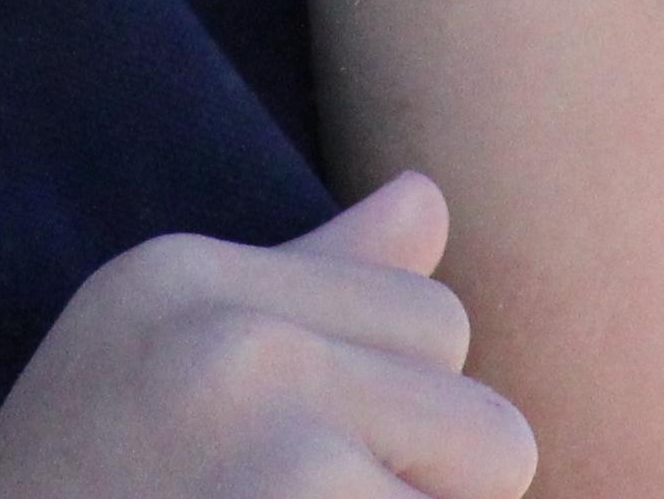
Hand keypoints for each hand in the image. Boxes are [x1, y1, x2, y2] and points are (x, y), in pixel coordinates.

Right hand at [0, 177, 534, 498]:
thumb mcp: (164, 378)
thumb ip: (307, 288)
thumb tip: (429, 195)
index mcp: (179, 279)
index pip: (428, 318)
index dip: (387, 430)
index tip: (262, 485)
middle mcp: (226, 336)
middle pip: (479, 402)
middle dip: (423, 488)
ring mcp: (275, 438)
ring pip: (499, 466)